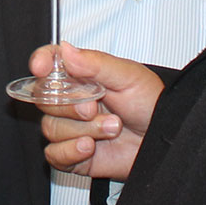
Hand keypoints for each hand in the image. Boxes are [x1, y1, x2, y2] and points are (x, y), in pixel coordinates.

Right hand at [34, 43, 161, 180]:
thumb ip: (96, 63)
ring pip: (51, 128)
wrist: (164, 141)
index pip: (50, 62)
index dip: (41, 62)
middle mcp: (73, 101)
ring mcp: (72, 128)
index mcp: (83, 75)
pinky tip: (90, 147)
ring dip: (83, 130)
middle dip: (70, 105)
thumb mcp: (129, 77)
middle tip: (94, 108)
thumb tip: (66, 50)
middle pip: (44, 98)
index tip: (41, 67)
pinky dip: (70, 151)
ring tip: (110, 128)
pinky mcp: (73, 154)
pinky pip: (53, 154)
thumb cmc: (153, 106)